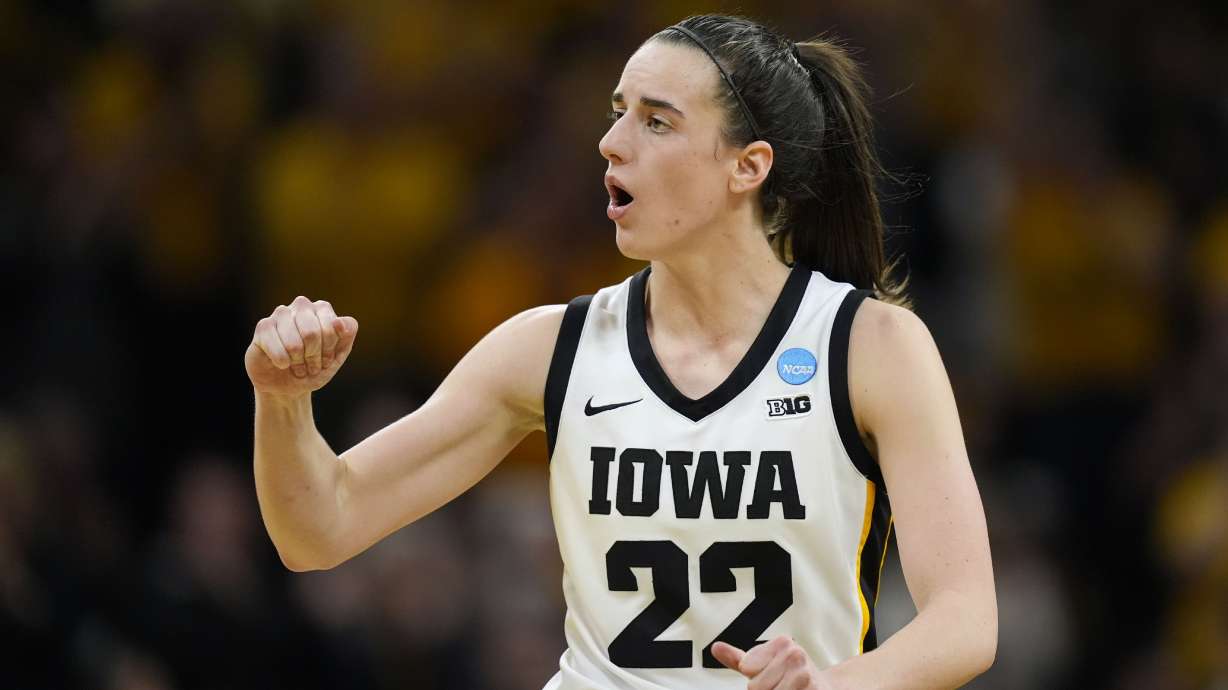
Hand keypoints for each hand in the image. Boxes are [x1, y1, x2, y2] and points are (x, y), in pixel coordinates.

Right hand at [245, 296, 357, 397]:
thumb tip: (339, 321)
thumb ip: (347, 335)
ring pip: (293, 342)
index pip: (333, 326)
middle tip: (311, 366)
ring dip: (297, 362)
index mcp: (323, 309)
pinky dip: (282, 362)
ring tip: (297, 366)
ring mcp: (281, 314)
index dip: (329, 350)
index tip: (326, 361)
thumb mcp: (338, 356)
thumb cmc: (315, 368)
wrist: (289, 386)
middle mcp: (302, 306)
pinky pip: (275, 347)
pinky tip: (281, 363)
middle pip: (311, 333)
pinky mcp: (263, 326)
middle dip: (312, 357)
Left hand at [711, 636, 834, 689]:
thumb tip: (715, 648)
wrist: (824, 688)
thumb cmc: (790, 677)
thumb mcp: (764, 664)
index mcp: (782, 643)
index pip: (747, 667)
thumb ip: (738, 658)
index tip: (773, 674)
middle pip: (756, 687)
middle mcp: (796, 655)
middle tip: (783, 686)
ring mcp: (806, 675)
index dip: (756, 677)